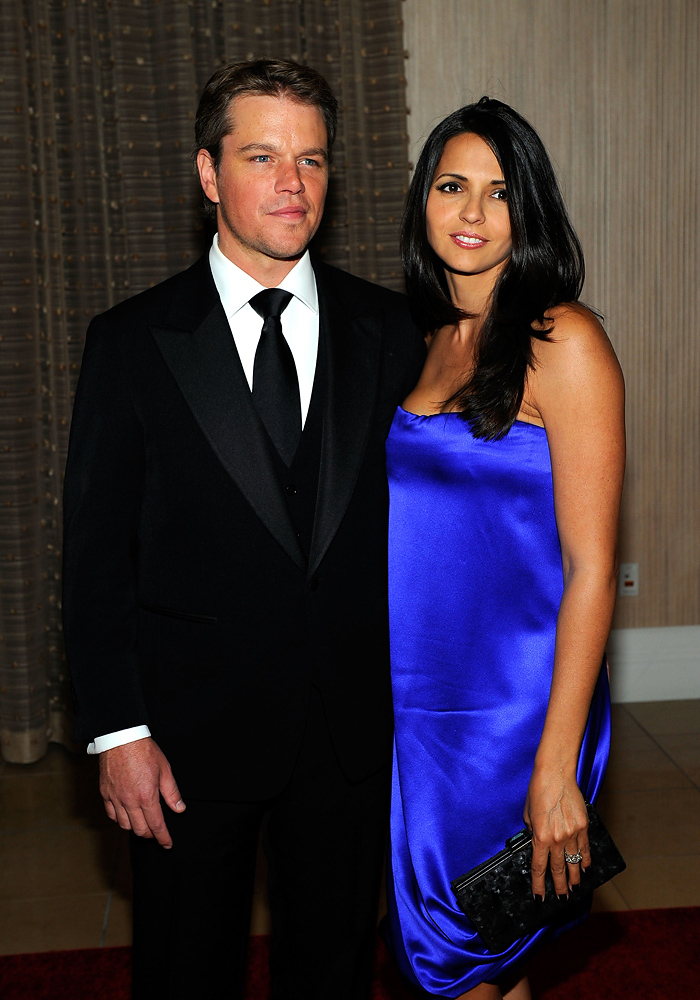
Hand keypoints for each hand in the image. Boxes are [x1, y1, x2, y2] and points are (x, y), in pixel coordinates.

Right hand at [98, 737, 184, 847]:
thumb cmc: (144, 751)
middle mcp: (130, 801)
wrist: (121, 738)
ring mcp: (116, 798)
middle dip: (150, 835)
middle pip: (140, 830)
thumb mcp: (165, 770)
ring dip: (135, 828)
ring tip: (143, 823)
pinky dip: (119, 819)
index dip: (163, 838)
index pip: (156, 825)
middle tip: (156, 832)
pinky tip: (126, 815)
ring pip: (124, 825)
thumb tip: (180, 809)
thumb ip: (172, 793)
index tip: (167, 844)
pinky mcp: (105, 794)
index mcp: (147, 796)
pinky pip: (111, 815)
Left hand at [523, 771, 590, 897]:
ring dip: (575, 877)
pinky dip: (585, 860)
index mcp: (540, 837)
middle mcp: (557, 838)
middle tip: (562, 898)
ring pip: (574, 862)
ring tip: (575, 889)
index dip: (539, 885)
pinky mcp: (583, 826)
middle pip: (558, 869)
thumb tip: (536, 839)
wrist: (555, 773)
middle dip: (559, 886)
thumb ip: (532, 830)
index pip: (539, 867)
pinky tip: (586, 868)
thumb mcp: (528, 813)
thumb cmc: (538, 790)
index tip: (539, 896)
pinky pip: (585, 848)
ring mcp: (572, 833)